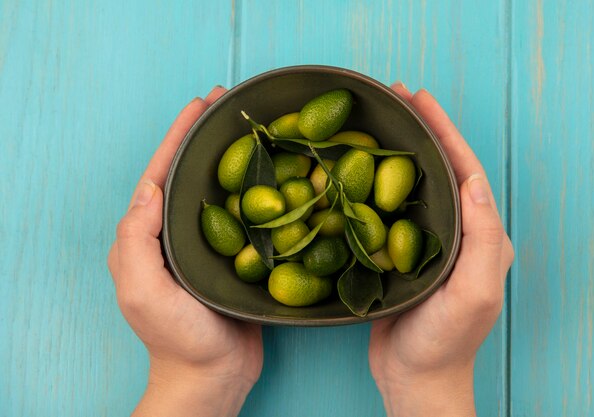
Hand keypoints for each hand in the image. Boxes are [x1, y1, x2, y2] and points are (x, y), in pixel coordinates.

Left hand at [107, 87, 262, 416]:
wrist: (213, 375)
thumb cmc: (176, 337)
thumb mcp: (143, 290)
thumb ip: (137, 239)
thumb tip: (150, 187)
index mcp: (150, 234)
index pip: (162, 174)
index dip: (179, 136)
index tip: (200, 104)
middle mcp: (177, 233)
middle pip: (191, 174)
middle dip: (207, 136)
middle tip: (229, 104)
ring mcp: (208, 244)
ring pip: (220, 190)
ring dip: (234, 157)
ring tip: (256, 129)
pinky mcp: (236, 256)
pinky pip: (246, 215)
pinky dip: (259, 190)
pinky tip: (278, 174)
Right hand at [368, 85, 513, 416]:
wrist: (414, 376)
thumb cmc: (446, 340)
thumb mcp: (475, 291)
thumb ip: (483, 237)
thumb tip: (474, 180)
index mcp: (480, 234)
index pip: (464, 169)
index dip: (443, 130)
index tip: (418, 98)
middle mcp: (457, 231)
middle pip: (438, 168)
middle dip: (419, 129)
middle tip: (392, 97)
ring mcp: (426, 240)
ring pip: (412, 184)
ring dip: (396, 149)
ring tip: (374, 121)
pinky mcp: (400, 252)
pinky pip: (388, 208)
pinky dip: (374, 182)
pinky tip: (355, 168)